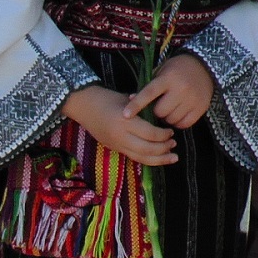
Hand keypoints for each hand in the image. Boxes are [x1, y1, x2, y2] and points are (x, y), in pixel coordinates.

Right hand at [63, 85, 177, 165]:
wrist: (83, 105)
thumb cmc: (106, 98)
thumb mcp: (126, 99)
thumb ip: (142, 107)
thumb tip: (160, 113)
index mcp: (124, 121)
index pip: (150, 134)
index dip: (163, 135)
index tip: (171, 132)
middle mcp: (120, 136)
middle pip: (147, 149)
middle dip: (164, 149)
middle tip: (174, 144)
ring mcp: (116, 144)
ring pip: (141, 158)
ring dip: (159, 159)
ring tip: (172, 157)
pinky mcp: (114, 148)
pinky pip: (134, 157)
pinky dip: (147, 159)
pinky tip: (158, 158)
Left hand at [122, 53, 215, 129]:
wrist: (204, 67)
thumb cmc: (176, 69)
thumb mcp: (161, 71)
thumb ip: (148, 85)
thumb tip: (130, 99)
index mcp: (168, 78)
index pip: (149, 93)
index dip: (136, 105)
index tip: (125, 115)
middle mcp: (181, 88)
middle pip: (160, 111)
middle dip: (156, 111)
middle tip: (160, 105)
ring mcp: (192, 99)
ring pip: (171, 120)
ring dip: (167, 118)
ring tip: (170, 107)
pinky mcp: (201, 108)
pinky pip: (184, 124)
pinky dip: (178, 122)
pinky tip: (179, 113)